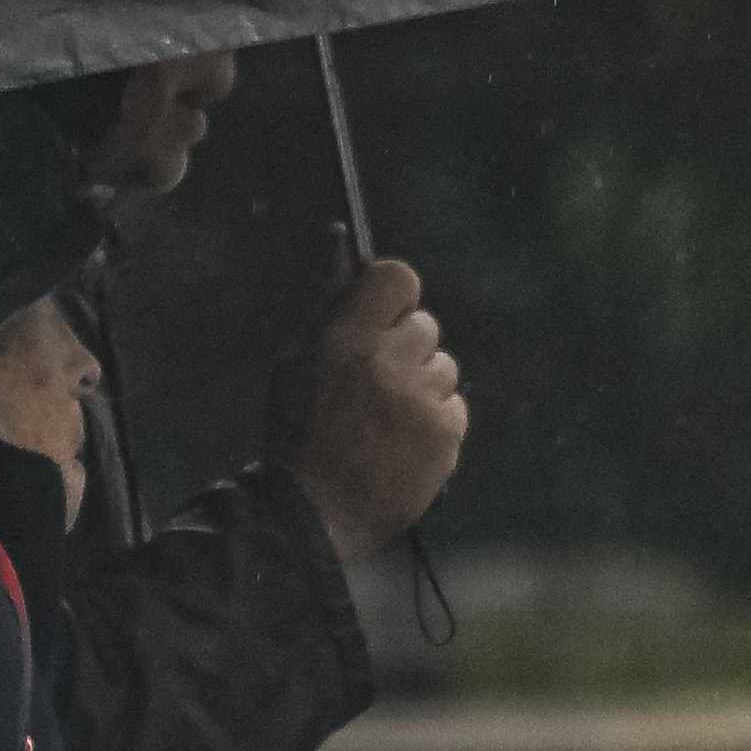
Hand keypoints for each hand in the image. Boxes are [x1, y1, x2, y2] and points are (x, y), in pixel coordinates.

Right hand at [296, 259, 466, 552]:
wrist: (313, 514)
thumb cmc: (298, 432)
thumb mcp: (296, 360)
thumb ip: (326, 299)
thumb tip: (338, 236)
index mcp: (345, 339)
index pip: (398, 278)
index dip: (393, 295)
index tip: (383, 315)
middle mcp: (388, 364)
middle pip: (425, 326)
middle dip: (404, 348)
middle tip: (374, 385)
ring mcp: (421, 402)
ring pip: (444, 369)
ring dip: (421, 388)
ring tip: (384, 422)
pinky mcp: (445, 437)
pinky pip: (455, 409)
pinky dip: (435, 423)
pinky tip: (401, 444)